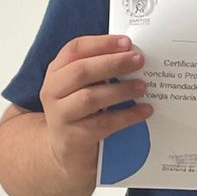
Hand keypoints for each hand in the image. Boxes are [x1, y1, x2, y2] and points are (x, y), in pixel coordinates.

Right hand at [38, 35, 153, 174]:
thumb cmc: (80, 113)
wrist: (66, 153)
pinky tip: (144, 111)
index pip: (75, 50)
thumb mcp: (83, 88)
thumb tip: (133, 56)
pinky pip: (103, 124)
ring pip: (90, 98)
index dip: (101, 43)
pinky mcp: (73, 138)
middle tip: (139, 60)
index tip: (126, 42)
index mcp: (56, 72)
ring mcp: (60, 116)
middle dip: (113, 63)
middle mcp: (53, 91)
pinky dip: (127, 116)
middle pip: (82, 71)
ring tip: (143, 87)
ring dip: (121, 90)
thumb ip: (100, 71)